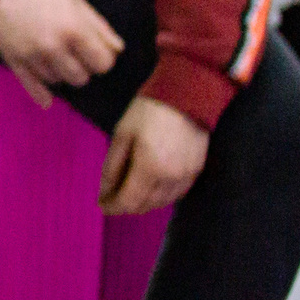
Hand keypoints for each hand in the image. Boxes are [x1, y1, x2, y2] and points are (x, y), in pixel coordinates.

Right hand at [0, 0, 122, 105]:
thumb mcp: (77, 1)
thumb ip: (99, 27)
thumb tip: (117, 49)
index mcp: (74, 30)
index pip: (102, 64)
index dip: (103, 59)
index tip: (98, 52)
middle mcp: (53, 48)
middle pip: (81, 78)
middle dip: (83, 68)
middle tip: (77, 55)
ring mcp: (32, 57)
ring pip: (58, 81)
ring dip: (61, 72)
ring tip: (57, 58)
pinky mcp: (14, 61)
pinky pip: (32, 86)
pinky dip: (42, 95)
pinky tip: (48, 101)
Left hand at [99, 95, 207, 215]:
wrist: (187, 93)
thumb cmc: (149, 111)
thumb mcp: (122, 136)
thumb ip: (112, 167)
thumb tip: (105, 191)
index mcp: (150, 168)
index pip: (129, 201)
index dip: (113, 207)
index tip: (101, 205)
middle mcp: (172, 177)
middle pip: (146, 205)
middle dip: (126, 206)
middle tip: (111, 199)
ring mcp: (187, 175)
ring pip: (162, 202)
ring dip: (144, 203)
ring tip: (128, 195)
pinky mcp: (197, 169)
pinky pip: (177, 193)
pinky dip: (161, 197)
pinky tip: (150, 189)